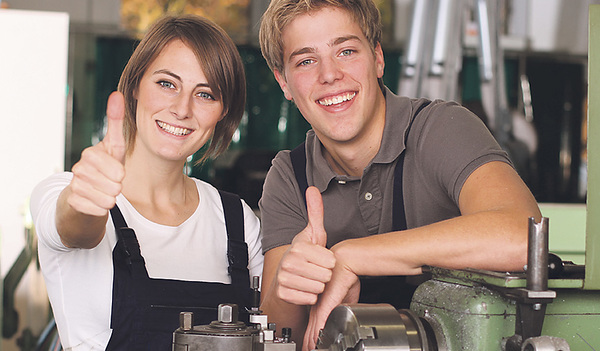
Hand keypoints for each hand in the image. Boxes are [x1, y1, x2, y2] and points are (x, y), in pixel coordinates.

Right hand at [67, 91, 126, 215]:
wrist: (83, 196)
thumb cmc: (104, 169)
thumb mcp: (114, 147)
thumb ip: (116, 122)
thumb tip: (116, 94)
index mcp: (91, 153)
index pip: (118, 170)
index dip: (120, 174)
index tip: (114, 171)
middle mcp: (79, 167)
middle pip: (116, 186)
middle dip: (117, 188)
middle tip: (108, 183)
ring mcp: (74, 185)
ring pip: (109, 199)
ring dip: (110, 199)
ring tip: (102, 192)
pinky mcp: (72, 202)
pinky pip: (100, 210)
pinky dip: (101, 209)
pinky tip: (94, 202)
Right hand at [274, 186, 335, 304]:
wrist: (285, 277)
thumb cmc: (302, 256)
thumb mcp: (313, 234)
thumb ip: (315, 212)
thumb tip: (312, 189)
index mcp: (299, 247)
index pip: (330, 261)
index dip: (329, 262)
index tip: (320, 259)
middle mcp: (289, 262)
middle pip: (325, 276)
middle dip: (323, 275)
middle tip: (315, 270)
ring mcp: (285, 278)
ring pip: (318, 288)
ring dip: (317, 286)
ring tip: (310, 278)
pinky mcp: (285, 294)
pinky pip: (310, 298)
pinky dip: (310, 297)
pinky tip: (304, 288)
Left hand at [302, 258, 359, 350]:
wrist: (345, 265)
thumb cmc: (345, 277)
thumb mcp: (346, 299)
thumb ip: (343, 311)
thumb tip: (348, 321)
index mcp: (320, 308)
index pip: (313, 330)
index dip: (313, 341)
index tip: (314, 348)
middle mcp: (317, 310)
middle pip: (309, 336)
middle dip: (310, 346)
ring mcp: (319, 310)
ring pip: (312, 336)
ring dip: (313, 346)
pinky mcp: (323, 309)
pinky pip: (318, 330)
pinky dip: (317, 341)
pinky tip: (316, 347)